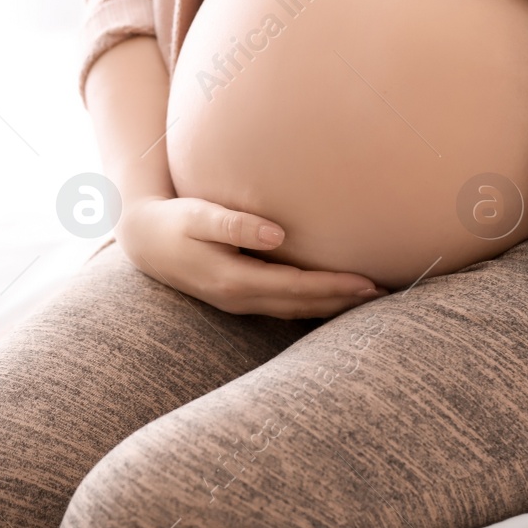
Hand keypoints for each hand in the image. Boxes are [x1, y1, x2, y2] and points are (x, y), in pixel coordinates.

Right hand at [115, 196, 386, 318]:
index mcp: (233, 281)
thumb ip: (234, 225)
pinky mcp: (240, 297)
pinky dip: (312, 305)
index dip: (333, 287)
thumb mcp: (197, 216)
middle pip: (301, 306)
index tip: (367, 282)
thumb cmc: (173, 221)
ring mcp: (239, 303)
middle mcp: (240, 299)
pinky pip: (284, 307)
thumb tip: (276, 234)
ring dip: (331, 307)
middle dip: (342, 302)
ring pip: (295, 311)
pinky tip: (331, 299)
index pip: (296, 288)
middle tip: (384, 294)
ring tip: (367, 299)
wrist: (144, 241)